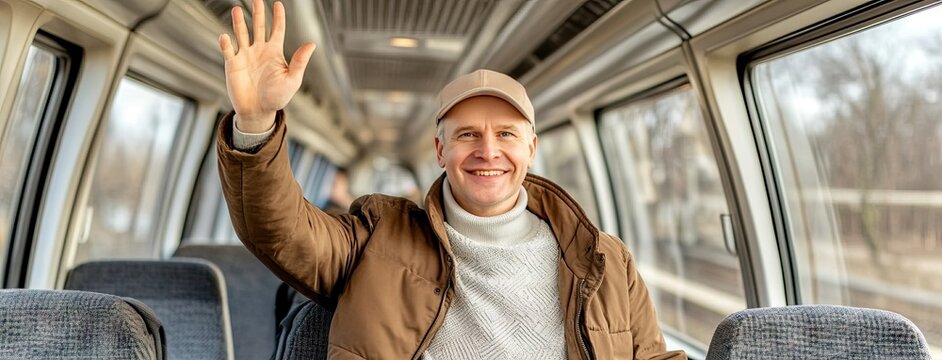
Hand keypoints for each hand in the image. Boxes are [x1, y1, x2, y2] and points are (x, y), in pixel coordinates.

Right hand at [218, 0, 315, 132]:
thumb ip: (300, 61)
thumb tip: (312, 44)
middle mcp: (259, 50)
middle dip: (258, 13)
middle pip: (259, 26)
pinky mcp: (232, 64)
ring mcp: (245, 56)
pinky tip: (226, 36)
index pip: (277, 30)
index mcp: (274, 52)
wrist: (258, 111)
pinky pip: (228, 49)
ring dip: (239, 22)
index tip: (278, 3)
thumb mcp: (292, 79)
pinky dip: (226, 42)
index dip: (278, 17)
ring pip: (241, 33)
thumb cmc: (277, 97)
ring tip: (236, 10)